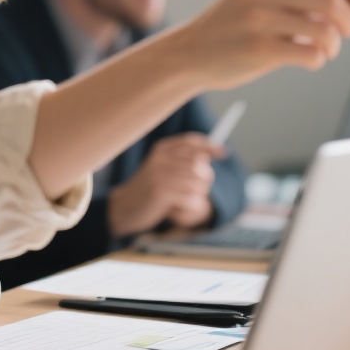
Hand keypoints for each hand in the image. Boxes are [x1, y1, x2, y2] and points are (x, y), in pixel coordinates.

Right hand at [108, 132, 222, 237]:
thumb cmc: (150, 189)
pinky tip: (178, 207)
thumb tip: (214, 153)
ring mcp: (159, 175)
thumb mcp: (162, 168)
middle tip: (195, 189)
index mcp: (161, 149)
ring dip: (197, 196)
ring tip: (183, 199)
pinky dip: (191, 206)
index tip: (224, 154)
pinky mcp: (161, 192)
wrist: (125, 207)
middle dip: (205, 179)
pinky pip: (192, 199)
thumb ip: (184, 160)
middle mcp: (160, 159)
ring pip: (199, 184)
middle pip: (200, 165)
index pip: (192, 141)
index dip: (210, 146)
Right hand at [176, 0, 349, 89]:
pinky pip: (311, 54)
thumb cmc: (235, 27)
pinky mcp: (257, 48)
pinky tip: (304, 60)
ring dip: (334, 44)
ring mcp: (257, 19)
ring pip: (326, 30)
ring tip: (322, 49)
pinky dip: (317, 60)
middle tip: (347, 32)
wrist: (189, 53)